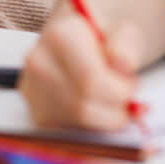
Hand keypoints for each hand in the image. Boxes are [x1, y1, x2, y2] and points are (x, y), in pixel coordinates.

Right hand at [20, 5, 145, 131]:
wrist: (86, 39)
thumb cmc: (105, 37)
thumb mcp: (125, 30)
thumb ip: (127, 45)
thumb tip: (123, 63)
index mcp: (59, 36)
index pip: (90, 80)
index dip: (120, 91)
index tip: (131, 86)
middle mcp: (38, 61)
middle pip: (82, 106)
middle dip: (113, 109)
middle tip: (125, 96)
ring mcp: (33, 89)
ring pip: (75, 123)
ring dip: (103, 120)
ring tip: (111, 99)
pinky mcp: (37, 112)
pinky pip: (68, 132)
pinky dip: (91, 128)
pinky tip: (99, 110)